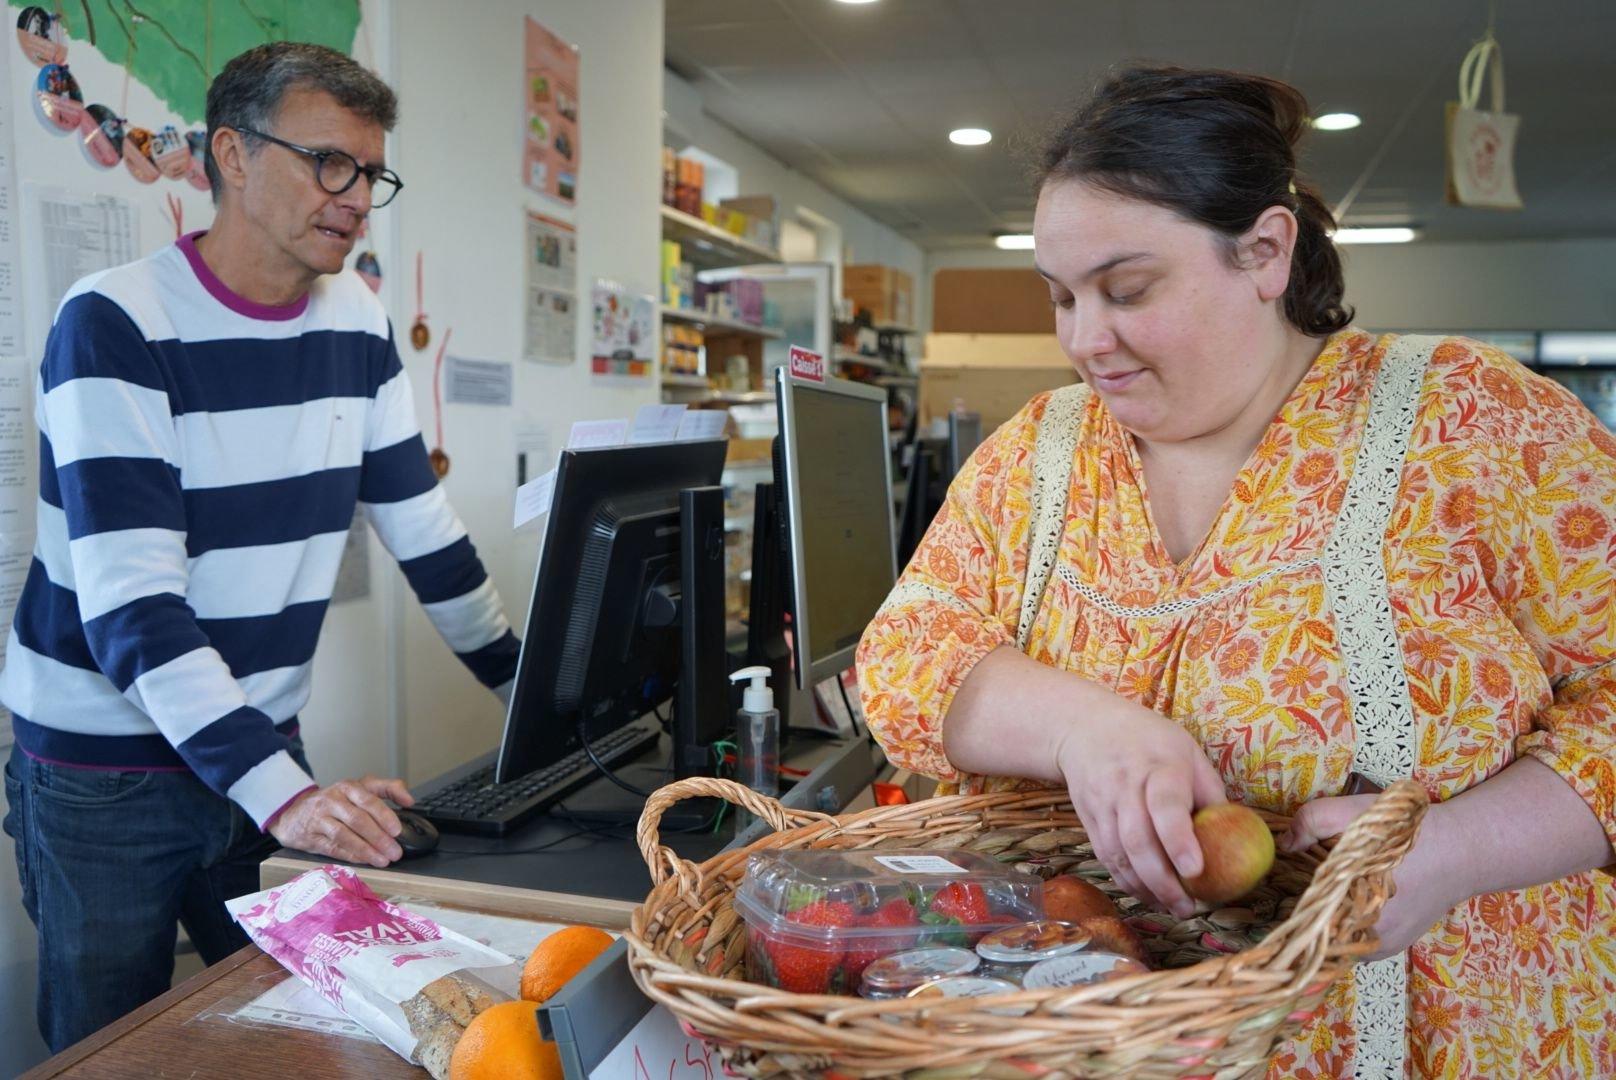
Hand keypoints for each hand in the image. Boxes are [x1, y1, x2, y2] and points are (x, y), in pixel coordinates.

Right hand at [268, 776, 414, 867]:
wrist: (293, 813)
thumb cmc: (334, 802)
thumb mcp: (359, 789)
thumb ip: (387, 789)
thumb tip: (409, 800)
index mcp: (348, 787)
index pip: (369, 800)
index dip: (385, 815)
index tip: (398, 830)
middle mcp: (332, 800)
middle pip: (358, 819)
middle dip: (379, 837)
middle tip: (395, 851)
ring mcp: (320, 818)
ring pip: (345, 835)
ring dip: (366, 850)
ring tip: (383, 860)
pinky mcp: (311, 837)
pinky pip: (333, 847)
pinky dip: (351, 856)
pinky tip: (365, 861)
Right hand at [1054, 697, 1227, 917]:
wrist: (1088, 727)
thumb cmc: (1151, 741)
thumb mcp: (1188, 752)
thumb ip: (1208, 793)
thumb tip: (1237, 837)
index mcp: (1159, 766)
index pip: (1165, 805)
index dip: (1179, 840)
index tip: (1196, 870)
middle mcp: (1126, 784)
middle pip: (1137, 839)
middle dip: (1162, 881)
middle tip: (1188, 907)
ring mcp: (1102, 802)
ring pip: (1118, 854)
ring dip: (1144, 888)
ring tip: (1171, 907)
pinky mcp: (1088, 818)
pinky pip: (1105, 857)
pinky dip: (1126, 881)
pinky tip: (1147, 894)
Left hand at [1281, 795, 1463, 959]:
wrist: (1464, 850)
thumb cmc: (1406, 831)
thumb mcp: (1355, 812)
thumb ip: (1312, 821)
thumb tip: (1285, 844)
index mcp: (1355, 905)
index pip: (1301, 917)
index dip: (1283, 899)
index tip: (1273, 886)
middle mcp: (1369, 936)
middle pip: (1316, 929)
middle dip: (1304, 906)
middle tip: (1294, 882)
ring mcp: (1382, 946)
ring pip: (1334, 936)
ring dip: (1325, 916)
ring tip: (1324, 887)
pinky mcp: (1393, 947)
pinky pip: (1353, 939)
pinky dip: (1345, 922)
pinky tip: (1348, 898)